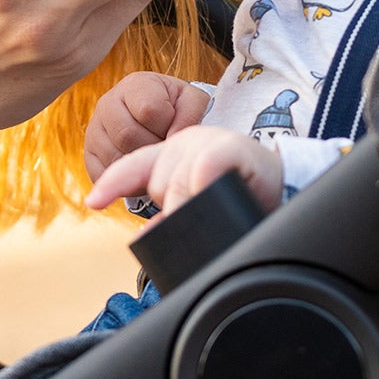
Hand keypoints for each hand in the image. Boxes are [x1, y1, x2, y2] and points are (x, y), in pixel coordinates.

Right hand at [83, 71, 209, 182]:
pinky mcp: (89, 155)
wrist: (159, 118)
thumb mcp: (191, 102)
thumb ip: (189, 115)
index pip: (149, 110)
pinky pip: (103, 175)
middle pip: (128, 135)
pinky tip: (139, 168)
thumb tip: (172, 138)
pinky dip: (125, 179)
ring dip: (140, 165)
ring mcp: (94, 130)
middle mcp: (108, 103)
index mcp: (135, 85)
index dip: (168, 126)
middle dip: (152, 147)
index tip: (174, 127)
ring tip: (153, 156)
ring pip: (115, 157)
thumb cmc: (177, 109)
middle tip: (163, 147)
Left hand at [86, 125, 282, 217]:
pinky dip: (203, 184)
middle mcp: (186, 142)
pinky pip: (204, 168)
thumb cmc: (241, 195)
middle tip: (204, 210)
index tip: (92, 202)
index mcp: (173, 154)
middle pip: (158, 183)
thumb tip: (146, 236)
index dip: (111, 183)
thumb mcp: (200, 201)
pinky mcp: (232, 147)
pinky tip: (210, 190)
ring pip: (178, 182)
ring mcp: (208, 141)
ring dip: (192, 204)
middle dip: (174, 208)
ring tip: (216, 205)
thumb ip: (172, 213)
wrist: (285, 185)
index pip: (133, 166)